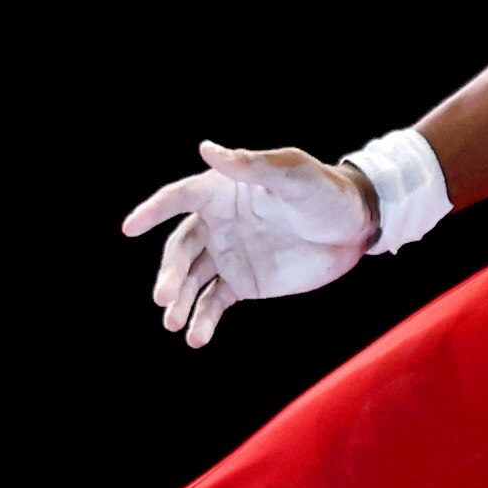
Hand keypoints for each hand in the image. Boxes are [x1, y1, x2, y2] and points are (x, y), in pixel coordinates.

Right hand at [119, 141, 373, 346]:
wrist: (356, 228)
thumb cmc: (325, 191)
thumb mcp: (292, 175)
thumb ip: (251, 166)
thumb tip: (206, 148)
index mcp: (222, 192)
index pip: (179, 198)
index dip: (153, 211)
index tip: (131, 227)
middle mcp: (217, 223)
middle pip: (181, 249)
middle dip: (169, 274)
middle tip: (164, 298)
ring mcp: (228, 254)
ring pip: (192, 279)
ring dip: (180, 301)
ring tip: (174, 324)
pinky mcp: (243, 282)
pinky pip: (214, 302)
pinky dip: (203, 320)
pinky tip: (197, 338)